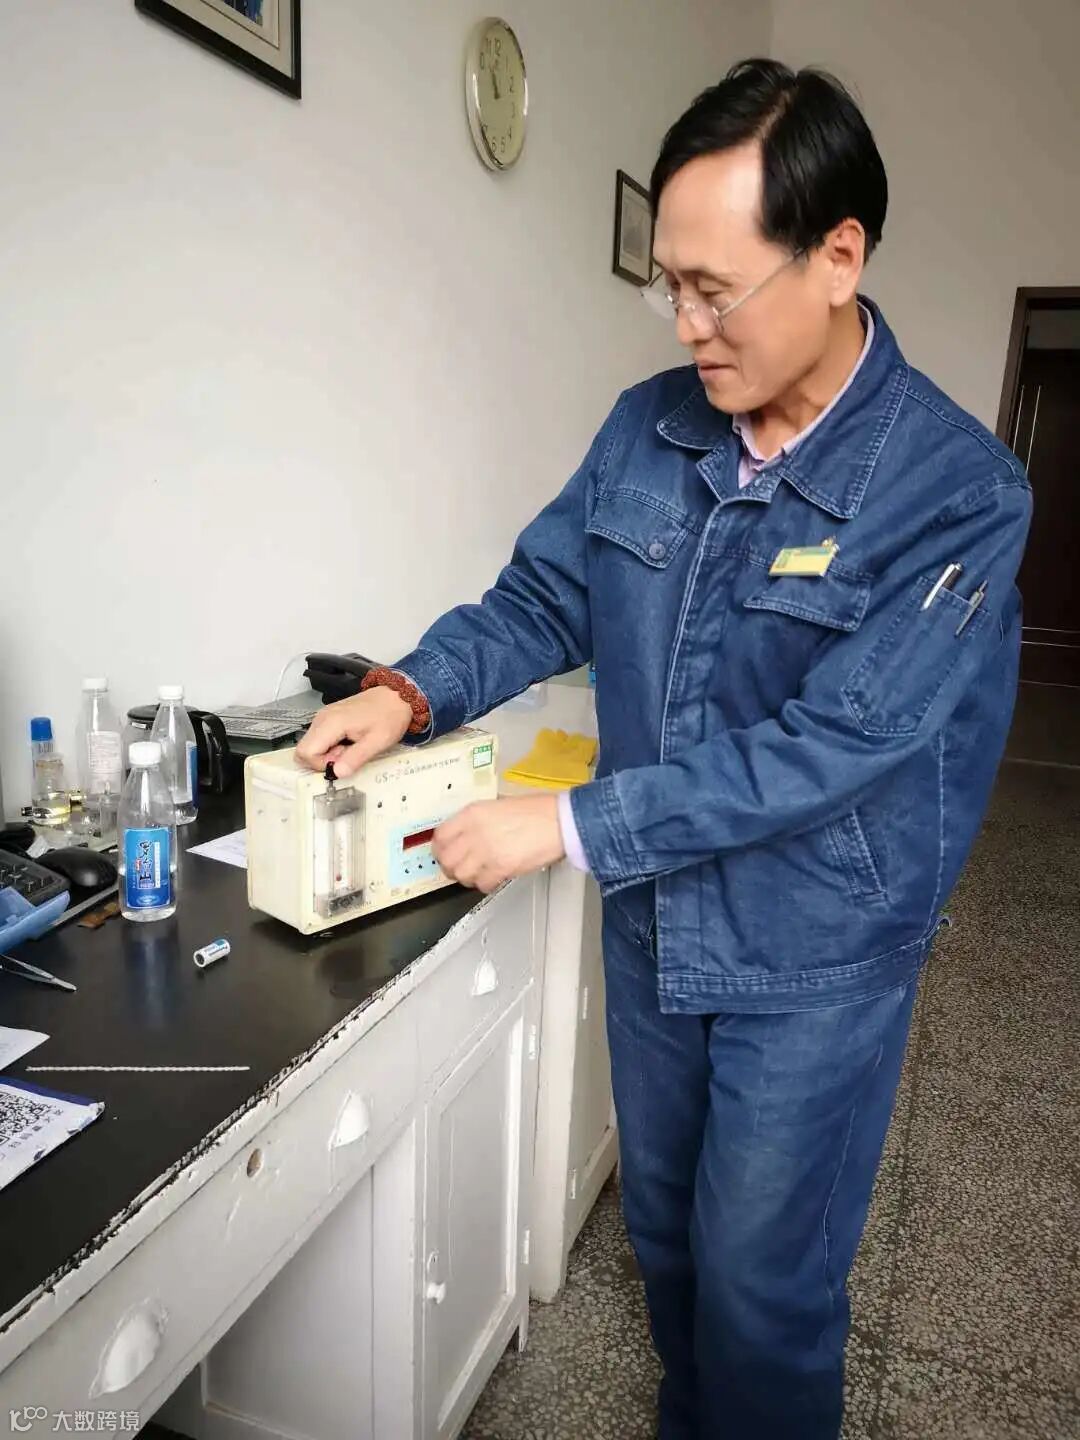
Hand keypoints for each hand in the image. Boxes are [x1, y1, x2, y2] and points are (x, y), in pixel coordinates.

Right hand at [296, 688, 411, 777]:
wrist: (396, 696)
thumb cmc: (389, 717)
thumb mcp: (377, 742)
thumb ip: (355, 758)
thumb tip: (336, 773)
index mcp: (331, 723)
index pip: (305, 752)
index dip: (321, 764)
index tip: (343, 760)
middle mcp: (322, 718)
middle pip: (304, 749)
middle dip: (323, 760)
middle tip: (347, 754)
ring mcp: (324, 716)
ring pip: (311, 745)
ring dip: (328, 754)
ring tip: (351, 747)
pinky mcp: (328, 717)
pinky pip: (319, 738)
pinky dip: (331, 746)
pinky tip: (349, 742)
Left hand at [433, 795, 564, 892]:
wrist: (559, 821)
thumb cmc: (536, 811)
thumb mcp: (498, 805)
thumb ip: (478, 821)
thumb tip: (466, 835)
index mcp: (472, 813)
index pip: (440, 836)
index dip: (440, 848)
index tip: (444, 852)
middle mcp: (474, 832)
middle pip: (446, 859)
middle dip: (450, 867)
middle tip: (459, 868)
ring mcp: (486, 851)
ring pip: (461, 875)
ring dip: (468, 877)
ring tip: (478, 873)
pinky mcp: (501, 868)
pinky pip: (481, 885)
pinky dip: (485, 884)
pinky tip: (493, 877)